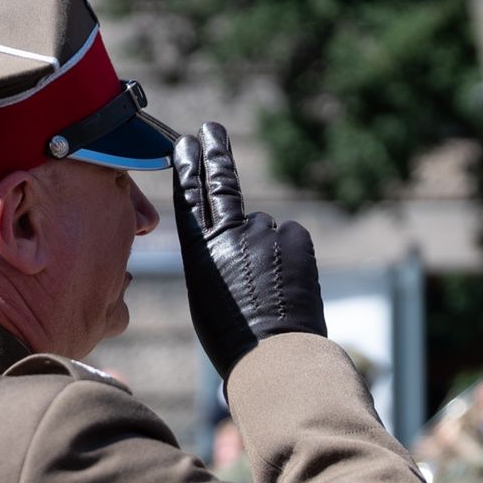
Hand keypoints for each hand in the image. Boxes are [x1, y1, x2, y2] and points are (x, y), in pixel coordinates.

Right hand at [172, 123, 325, 377]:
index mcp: (199, 250)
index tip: (186, 141)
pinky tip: (287, 286)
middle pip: (222, 183)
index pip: (190, 197)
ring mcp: (264, 231)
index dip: (188, 167)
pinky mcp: (295, 237)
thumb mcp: (209, 293)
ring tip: (267, 291)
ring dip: (267, 251)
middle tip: (212, 127)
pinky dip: (290, 257)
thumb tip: (252, 231)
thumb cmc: (235, 337)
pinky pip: (290, 240)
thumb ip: (221, 255)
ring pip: (265, 231)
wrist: (274, 355)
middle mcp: (228, 232)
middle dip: (215, 152)